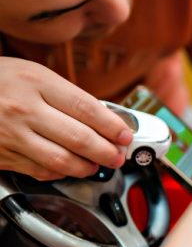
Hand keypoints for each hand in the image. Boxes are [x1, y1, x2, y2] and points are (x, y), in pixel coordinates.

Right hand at [0, 57, 133, 179]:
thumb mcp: (33, 74)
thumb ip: (66, 96)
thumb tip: (103, 120)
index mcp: (36, 82)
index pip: (88, 108)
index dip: (113, 126)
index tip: (125, 135)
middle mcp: (23, 109)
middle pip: (79, 138)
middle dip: (106, 152)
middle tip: (118, 156)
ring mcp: (10, 134)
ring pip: (60, 161)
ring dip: (86, 167)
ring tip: (97, 165)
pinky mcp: (1, 155)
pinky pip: (39, 170)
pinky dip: (59, 173)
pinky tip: (68, 168)